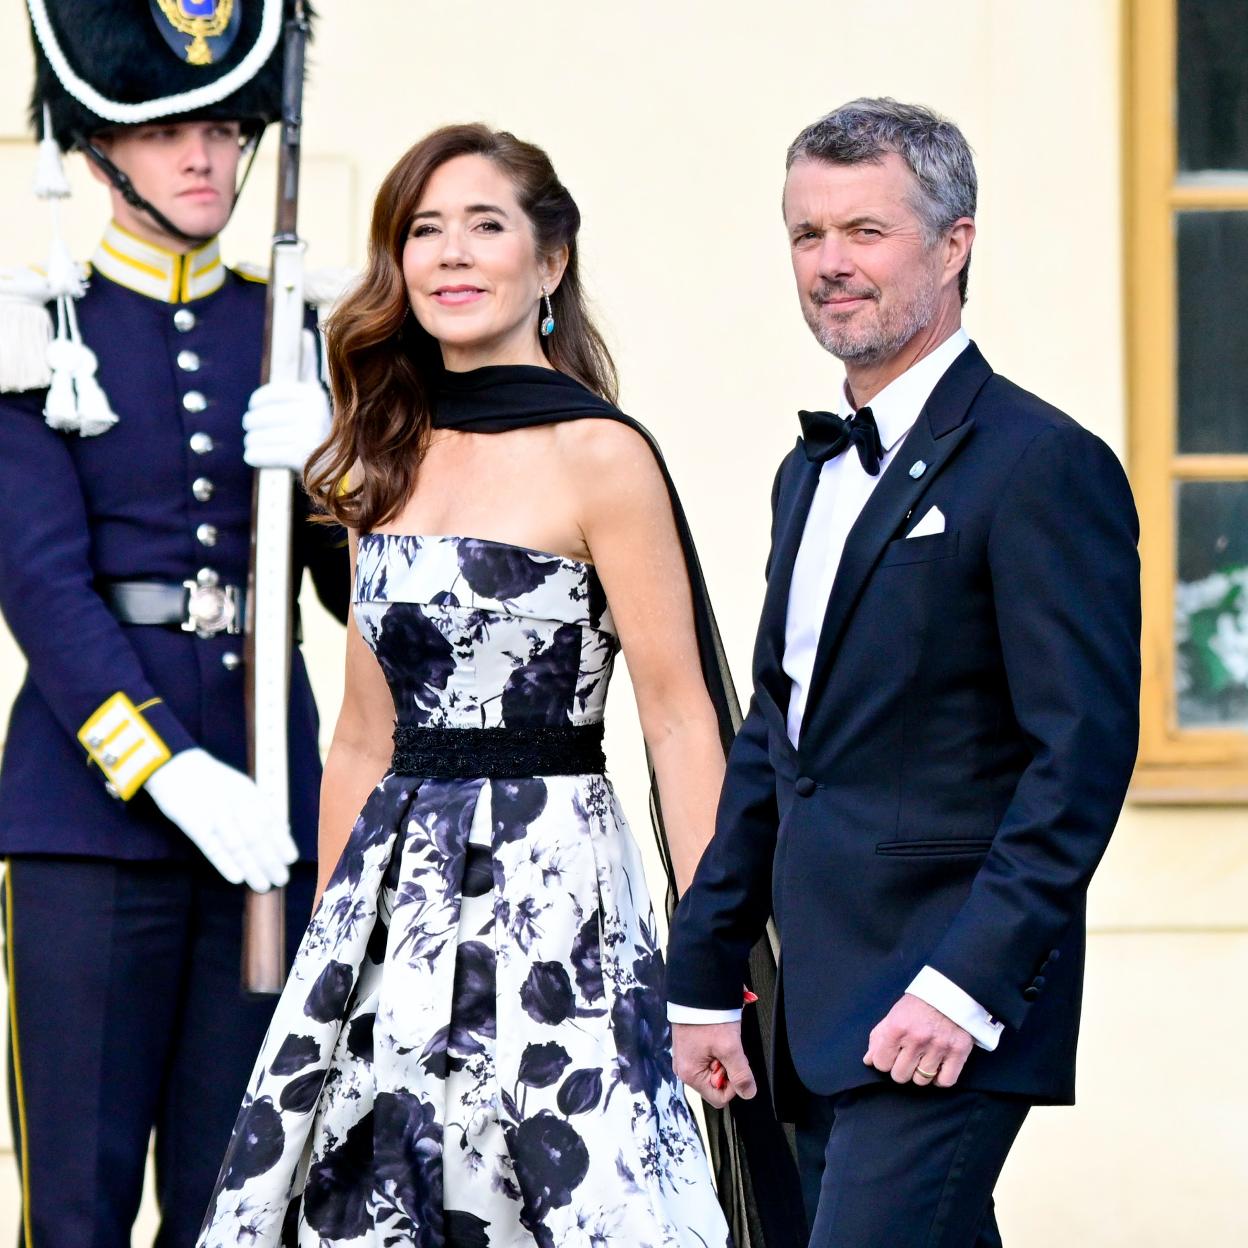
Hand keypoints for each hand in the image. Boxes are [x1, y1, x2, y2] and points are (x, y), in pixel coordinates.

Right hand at [144, 748, 297, 891]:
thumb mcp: (241, 786)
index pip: (270, 820)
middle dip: (271, 860)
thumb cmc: (212, 780)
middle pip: (256, 836)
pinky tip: (237, 878)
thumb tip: (285, 828)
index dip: (281, 841)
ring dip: (252, 867)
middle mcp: (234, 803)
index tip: (291, 859)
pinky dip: (225, 863)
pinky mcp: (193, 824)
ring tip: (263, 885)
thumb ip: (262, 806)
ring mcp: (214, 814)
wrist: (176, 766)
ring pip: (237, 845)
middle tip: (282, 879)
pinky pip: (211, 847)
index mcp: (248, 793)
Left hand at [242, 329, 330, 473]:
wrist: (343, 471)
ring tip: (258, 447)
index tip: (257, 413)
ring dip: (252, 444)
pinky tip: (255, 457)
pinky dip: (254, 457)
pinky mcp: (300, 455)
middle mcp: (312, 411)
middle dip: (252, 428)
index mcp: (313, 394)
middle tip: (256, 433)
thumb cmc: (322, 430)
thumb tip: (306, 332)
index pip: (265, 397)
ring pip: (256, 437)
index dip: (256, 407)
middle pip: (257, 417)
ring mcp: (308, 433)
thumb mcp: (317, 396)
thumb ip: (309, 366)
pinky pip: (259, 453)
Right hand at [672, 1020, 756, 1108]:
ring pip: (714, 1069)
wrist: (698, 991)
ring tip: (722, 1038)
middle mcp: (684, 1069)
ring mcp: (686, 1057)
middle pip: (716, 1083)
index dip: (733, 1084)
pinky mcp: (690, 1047)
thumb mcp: (730, 1047)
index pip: (719, 1098)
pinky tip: (717, 1035)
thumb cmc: (708, 1016)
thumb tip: (748, 1093)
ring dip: (724, 1056)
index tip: (735, 1064)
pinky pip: (709, 1057)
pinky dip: (718, 1048)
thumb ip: (741, 1074)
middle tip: (728, 1047)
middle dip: (728, 1067)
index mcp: (690, 1074)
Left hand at [863, 992, 972, 1087]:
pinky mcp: (958, 1052)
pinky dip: (940, 1079)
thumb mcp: (893, 1015)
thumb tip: (868, 1060)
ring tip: (923, 1060)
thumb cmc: (918, 1005)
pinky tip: (938, 1068)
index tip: (891, 1055)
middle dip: (901, 1068)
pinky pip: (945, 1081)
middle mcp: (917, 1039)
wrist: (949, 990)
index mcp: (897, 1028)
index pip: (881, 1063)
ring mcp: (939, 1047)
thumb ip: (879, 1038)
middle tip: (908, 1058)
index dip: (884, 1061)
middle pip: (900, 1076)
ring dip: (921, 1074)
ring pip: (921, 1081)